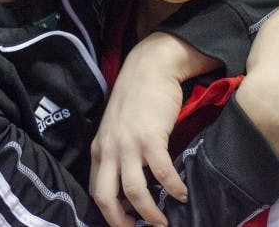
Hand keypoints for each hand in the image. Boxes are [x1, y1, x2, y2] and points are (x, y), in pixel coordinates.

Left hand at [90, 32, 209, 226]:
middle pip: (106, 197)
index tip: (125, 223)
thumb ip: (116, 150)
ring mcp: (129, 144)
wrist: (150, 67)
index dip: (109, 213)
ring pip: (134, 191)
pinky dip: (172, 188)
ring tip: (163, 222)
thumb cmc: (137, 96)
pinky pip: (161, 173)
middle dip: (121, 221)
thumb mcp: (116, 125)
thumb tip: (128, 180)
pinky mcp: (151, 137)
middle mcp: (109, 149)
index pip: (96, 190)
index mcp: (100, 148)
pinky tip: (181, 193)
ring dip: (149, 212)